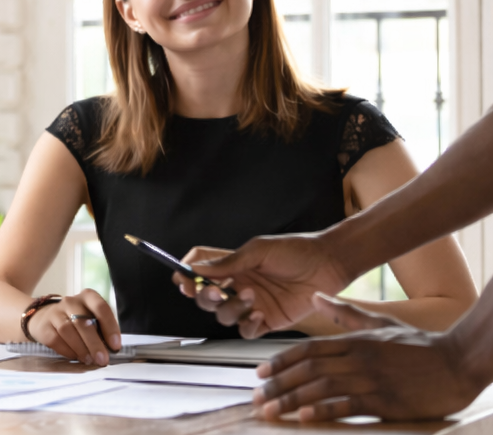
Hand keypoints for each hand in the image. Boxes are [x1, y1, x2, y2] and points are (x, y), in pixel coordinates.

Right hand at [29, 290, 120, 365]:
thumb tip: (110, 351)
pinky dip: (67, 351)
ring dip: (81, 348)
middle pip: (83, 321)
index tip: (115, 346)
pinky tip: (74, 356)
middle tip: (102, 360)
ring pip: (68, 330)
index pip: (101, 307)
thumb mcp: (92, 320)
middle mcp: (70, 301)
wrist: (46, 319)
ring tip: (89, 360)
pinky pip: (55, 339)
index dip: (110, 327)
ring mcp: (55, 312)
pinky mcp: (44, 325)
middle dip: (95, 343)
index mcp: (88, 298)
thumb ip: (101, 331)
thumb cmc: (77, 322)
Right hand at [179, 234, 352, 337]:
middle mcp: (238, 286)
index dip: (187, 276)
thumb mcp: (259, 250)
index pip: (199, 271)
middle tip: (211, 291)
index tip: (183, 281)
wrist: (327, 265)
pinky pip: (246, 330)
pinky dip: (246, 325)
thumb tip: (197, 268)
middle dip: (203, 296)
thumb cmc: (295, 251)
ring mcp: (252, 305)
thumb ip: (229, 262)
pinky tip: (258, 315)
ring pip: (224, 315)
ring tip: (251, 296)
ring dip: (231, 308)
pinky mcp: (268, 321)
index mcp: (232, 266)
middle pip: (206, 298)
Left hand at [252, 294, 482, 420]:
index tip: (260, 374)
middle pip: (307, 370)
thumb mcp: (379, 323)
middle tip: (256, 399)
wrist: (458, 361)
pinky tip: (304, 418)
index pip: (307, 350)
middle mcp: (357, 358)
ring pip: (321, 388)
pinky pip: (348, 405)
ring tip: (270, 411)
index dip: (281, 362)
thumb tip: (315, 295)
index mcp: (353, 340)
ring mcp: (371, 379)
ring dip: (291, 400)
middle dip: (278, 385)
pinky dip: (324, 410)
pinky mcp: (386, 400)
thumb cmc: (418, 345)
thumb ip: (344, 312)